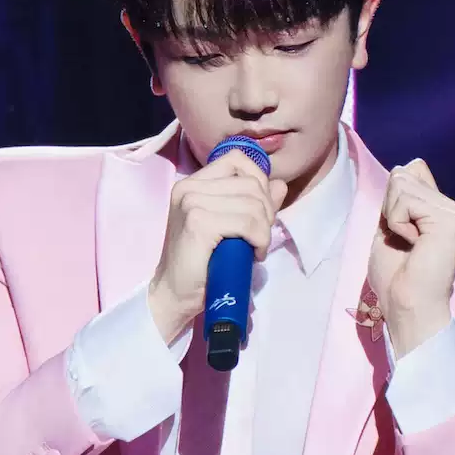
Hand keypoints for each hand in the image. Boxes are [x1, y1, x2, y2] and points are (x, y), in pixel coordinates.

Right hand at [147, 145, 279, 345]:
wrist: (174, 294)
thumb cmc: (201, 263)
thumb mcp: (230, 226)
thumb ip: (254, 203)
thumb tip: (280, 184)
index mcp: (193, 183)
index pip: (237, 159)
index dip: (259, 181)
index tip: (259, 211)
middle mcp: (189, 187)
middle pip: (251, 183)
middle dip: (266, 211)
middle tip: (259, 237)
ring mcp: (192, 203)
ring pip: (253, 204)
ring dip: (264, 230)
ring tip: (255, 248)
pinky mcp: (198, 223)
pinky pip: (247, 223)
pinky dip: (259, 239)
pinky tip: (253, 254)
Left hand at [360, 156, 454, 355]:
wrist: (408, 306)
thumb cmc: (396, 278)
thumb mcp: (391, 227)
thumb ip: (398, 200)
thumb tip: (403, 168)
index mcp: (440, 210)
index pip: (412, 170)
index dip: (393, 198)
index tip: (399, 232)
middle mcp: (452, 208)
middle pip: (403, 173)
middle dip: (390, 207)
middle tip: (403, 240)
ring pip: (401, 183)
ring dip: (393, 216)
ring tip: (409, 244)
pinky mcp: (453, 218)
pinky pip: (405, 200)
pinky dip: (397, 223)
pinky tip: (414, 245)